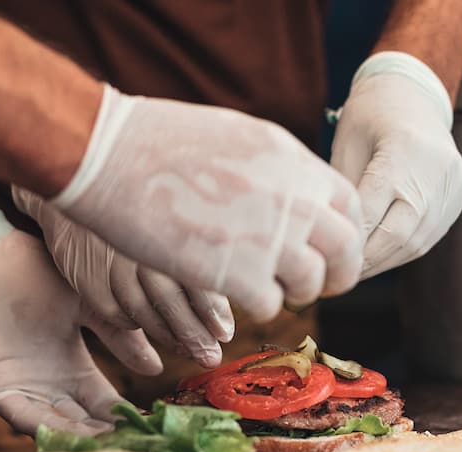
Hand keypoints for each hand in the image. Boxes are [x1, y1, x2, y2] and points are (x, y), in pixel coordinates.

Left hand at [0, 203, 141, 434]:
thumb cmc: (30, 270)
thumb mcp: (88, 304)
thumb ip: (121, 336)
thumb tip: (156, 369)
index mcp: (73, 366)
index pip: (105, 402)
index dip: (125, 416)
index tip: (153, 427)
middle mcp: (50, 385)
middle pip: (84, 422)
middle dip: (108, 436)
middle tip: (137, 447)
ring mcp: (23, 388)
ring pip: (58, 425)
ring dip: (82, 438)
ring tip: (112, 448)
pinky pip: (24, 417)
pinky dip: (49, 429)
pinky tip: (74, 436)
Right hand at [14, 188, 233, 369]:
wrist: (80, 176)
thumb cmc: (143, 198)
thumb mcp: (173, 209)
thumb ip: (201, 247)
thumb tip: (241, 287)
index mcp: (164, 226)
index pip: (193, 274)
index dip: (212, 309)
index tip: (226, 333)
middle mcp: (136, 245)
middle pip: (168, 299)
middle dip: (193, 332)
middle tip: (211, 355)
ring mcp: (107, 261)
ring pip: (140, 310)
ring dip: (167, 334)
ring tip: (190, 350)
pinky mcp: (85, 276)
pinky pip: (113, 310)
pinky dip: (132, 323)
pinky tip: (150, 328)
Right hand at [29, 87, 364, 321]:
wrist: (111, 154)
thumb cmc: (159, 140)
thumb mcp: (237, 135)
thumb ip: (275, 168)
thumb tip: (296, 193)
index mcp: (295, 161)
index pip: (349, 206)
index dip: (343, 234)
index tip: (326, 248)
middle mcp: (294, 199)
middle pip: (344, 251)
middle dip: (336, 275)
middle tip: (315, 286)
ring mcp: (270, 237)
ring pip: (311, 284)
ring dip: (293, 292)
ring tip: (267, 288)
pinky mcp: (238, 273)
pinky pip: (270, 305)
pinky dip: (255, 306)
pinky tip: (233, 294)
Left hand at [331, 51, 461, 278]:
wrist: (414, 95)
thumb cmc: (370, 117)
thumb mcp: (346, 146)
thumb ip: (344, 194)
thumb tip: (330, 243)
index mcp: (403, 151)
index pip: (371, 211)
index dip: (347, 241)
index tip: (323, 258)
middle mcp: (435, 171)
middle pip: (396, 234)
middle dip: (365, 260)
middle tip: (336, 275)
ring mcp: (452, 186)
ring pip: (414, 242)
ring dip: (382, 261)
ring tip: (354, 272)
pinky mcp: (457, 197)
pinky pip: (427, 236)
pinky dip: (400, 251)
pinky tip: (378, 258)